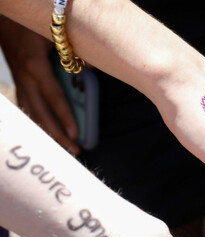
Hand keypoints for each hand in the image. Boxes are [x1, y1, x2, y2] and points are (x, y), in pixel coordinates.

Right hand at [0, 17, 79, 153]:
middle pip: (41, 113)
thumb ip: (74, 53)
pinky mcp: (18, 80)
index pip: (54, 97)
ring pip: (32, 113)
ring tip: (64, 147)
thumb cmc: (34, 24)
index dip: (65, 117)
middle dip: (58, 134)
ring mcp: (20, 80)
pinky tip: (45, 133)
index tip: (76, 134)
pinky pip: (26, 106)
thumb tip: (93, 71)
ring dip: (48, 132)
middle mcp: (25, 77)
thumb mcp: (55, 34)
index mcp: (35, 66)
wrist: (8, 14)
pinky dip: (37, 121)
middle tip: (75, 150)